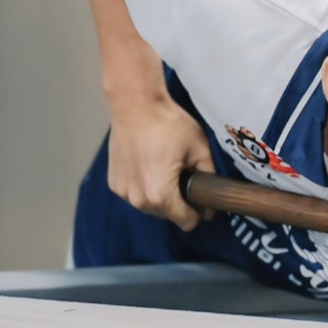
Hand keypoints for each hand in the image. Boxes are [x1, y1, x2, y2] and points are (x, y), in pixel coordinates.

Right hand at [107, 90, 215, 229]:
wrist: (135, 105)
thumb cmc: (169, 124)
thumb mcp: (200, 149)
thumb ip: (208, 176)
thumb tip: (213, 196)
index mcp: (160, 194)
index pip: (186, 222)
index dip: (200, 213)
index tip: (205, 200)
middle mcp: (138, 199)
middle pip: (169, 215)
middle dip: (181, 202)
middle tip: (188, 177)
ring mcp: (123, 192)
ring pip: (151, 206)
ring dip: (163, 196)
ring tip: (170, 171)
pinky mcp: (114, 183)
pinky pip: (136, 194)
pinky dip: (146, 187)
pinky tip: (153, 167)